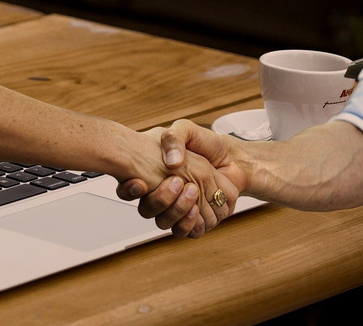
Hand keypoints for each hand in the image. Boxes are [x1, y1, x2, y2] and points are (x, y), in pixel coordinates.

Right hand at [119, 120, 245, 237]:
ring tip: (191, 191)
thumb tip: (170, 163)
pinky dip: (190, 222)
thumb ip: (173, 138)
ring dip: (176, 210)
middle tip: (177, 182)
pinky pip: (186, 231)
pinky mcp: (196, 219)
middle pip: (147, 210)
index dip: (131, 190)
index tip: (141, 182)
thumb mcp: (185, 130)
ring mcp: (178, 208)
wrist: (232, 156)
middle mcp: (163, 194)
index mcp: (153, 174)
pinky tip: (196, 208)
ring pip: (165, 222)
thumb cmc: (206, 144)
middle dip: (160, 200)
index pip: (130, 190)